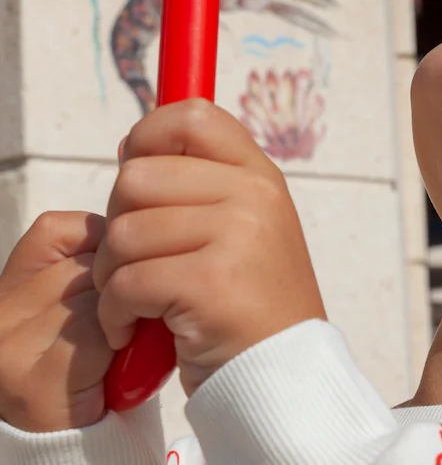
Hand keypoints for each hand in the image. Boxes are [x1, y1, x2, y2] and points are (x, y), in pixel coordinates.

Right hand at [0, 211, 112, 431]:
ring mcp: (8, 347)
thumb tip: (136, 227)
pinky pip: (96, 337)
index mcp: (9, 284)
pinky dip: (118, 349)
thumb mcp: (82, 298)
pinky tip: (112, 367)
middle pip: (87, 264)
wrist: (78, 435)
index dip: (101, 248)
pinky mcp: (30, 381)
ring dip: (123, 319)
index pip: (59, 229)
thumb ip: (93, 262)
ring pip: (95, 298)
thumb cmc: (94, 357)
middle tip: (123, 321)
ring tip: (118, 345)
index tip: (114, 280)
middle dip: (120, 288)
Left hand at [93, 99, 325, 395]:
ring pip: (123, 233)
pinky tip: (136, 327)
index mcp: (259, 175)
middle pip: (138, 177)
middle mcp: (254, 195)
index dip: (147, 136)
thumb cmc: (248, 301)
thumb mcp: (243, 226)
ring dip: (111, 276)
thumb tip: (129, 148)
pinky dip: (116, 313)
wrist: (283, 374)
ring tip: (136, 301)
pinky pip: (126, 281)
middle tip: (137, 261)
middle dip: (118, 223)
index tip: (135, 175)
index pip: (193, 116)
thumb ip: (199, 184)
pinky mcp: (212, 283)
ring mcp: (238, 235)